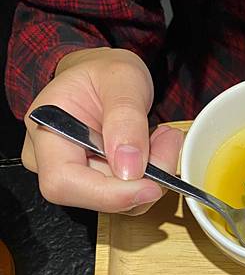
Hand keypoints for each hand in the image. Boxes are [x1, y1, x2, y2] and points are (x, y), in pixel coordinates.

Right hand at [22, 47, 183, 214]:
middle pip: (93, 198)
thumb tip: (129, 168)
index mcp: (46, 131)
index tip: (151, 185)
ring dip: (152, 179)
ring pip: (118, 202)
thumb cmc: (103, 72)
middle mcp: (51, 162)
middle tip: (168, 145)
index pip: (63, 182)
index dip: (108, 195)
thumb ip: (126, 117)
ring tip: (164, 139)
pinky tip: (157, 149)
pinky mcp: (99, 185)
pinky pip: (128, 196)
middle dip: (140, 183)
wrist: (104, 76)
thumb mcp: (122, 77)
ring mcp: (75, 177)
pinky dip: (151, 178)